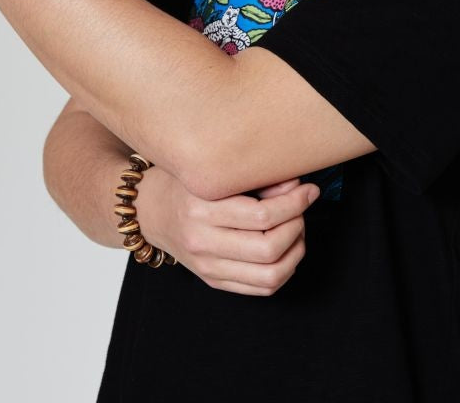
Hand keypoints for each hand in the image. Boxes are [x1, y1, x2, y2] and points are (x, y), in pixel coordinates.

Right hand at [136, 166, 320, 295]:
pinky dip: (284, 270)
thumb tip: (297, 187)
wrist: (149, 211)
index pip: (262, 216)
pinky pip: (261, 288)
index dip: (295, 203)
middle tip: (301, 208)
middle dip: (297, 226)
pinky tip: (286, 249)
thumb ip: (256, 179)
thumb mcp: (214, 172)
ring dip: (295, 252)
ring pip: (270, 276)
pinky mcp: (213, 281)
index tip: (309, 190)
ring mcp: (207, 267)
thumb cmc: (184, 183)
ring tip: (297, 229)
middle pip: (269, 248)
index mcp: (201, 209)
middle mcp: (202, 242)